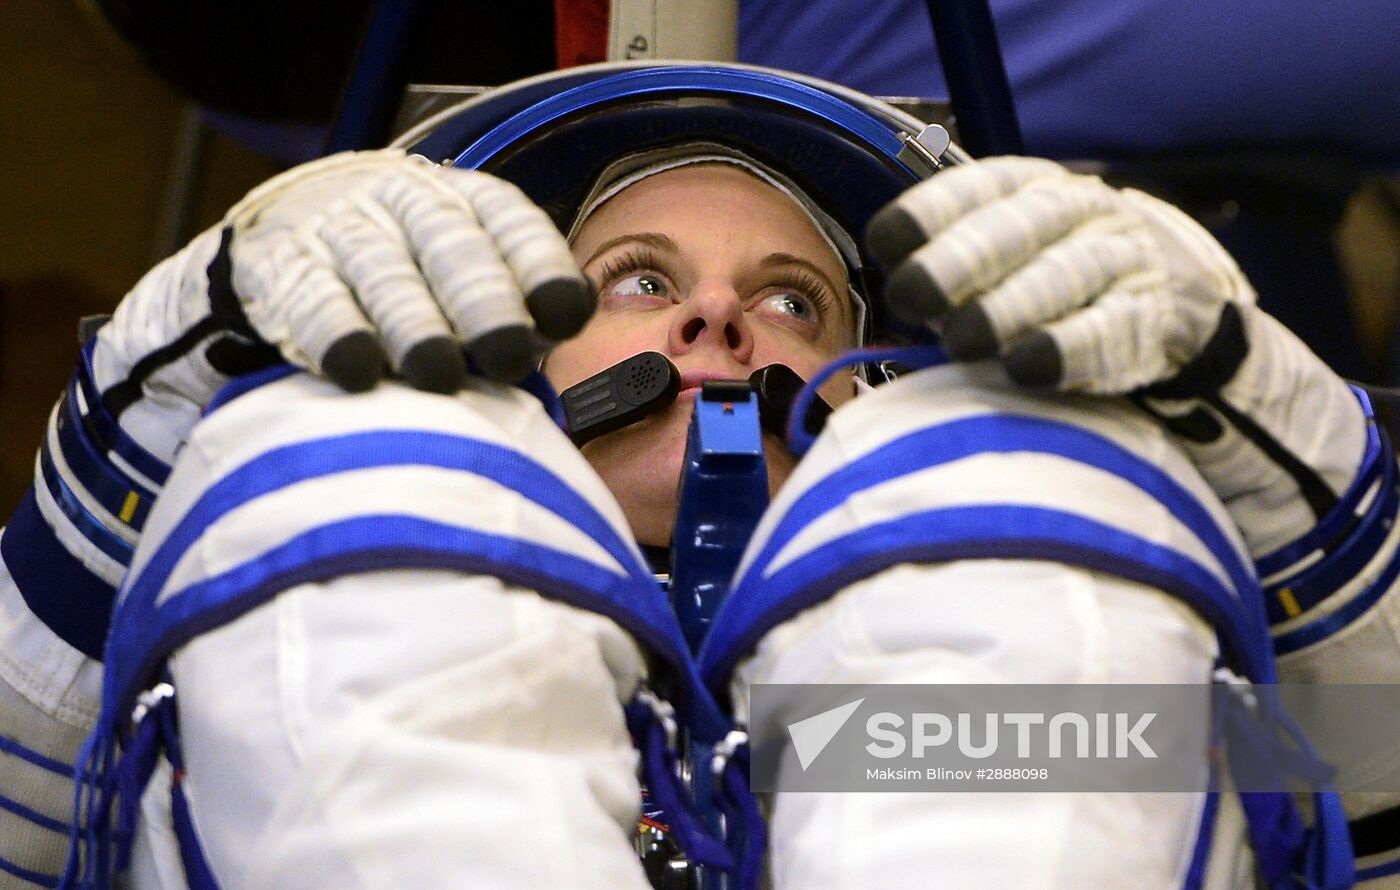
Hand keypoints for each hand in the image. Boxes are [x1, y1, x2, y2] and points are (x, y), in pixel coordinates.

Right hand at [93, 148, 593, 463]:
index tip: (566, 315)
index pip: (509, 221)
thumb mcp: (465, 267)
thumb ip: (520, 297)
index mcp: (464, 199)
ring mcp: (339, 228)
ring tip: (440, 374)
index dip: (540, 266)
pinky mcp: (281, 265)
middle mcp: (404, 201)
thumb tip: (578, 318)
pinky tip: (358, 371)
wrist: (288, 231)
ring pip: (382, 272)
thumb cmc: (409, 271)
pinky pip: (312, 298)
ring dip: (414, 325)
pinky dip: (336, 335)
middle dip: (483, 302)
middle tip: (509, 354)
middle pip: (450, 246)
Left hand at [864, 156, 1366, 558]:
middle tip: (913, 295)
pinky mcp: (1157, 313)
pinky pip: (1113, 327)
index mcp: (1030, 189)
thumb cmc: (1057, 282)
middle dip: (959, 260)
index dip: (930, 213)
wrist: (1178, 302)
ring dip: (1010, 308)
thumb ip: (952, 271)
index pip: (977, 187)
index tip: (887, 241)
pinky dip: (1069, 348)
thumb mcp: (1009, 256)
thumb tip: (889, 301)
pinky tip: (1030, 367)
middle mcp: (1079, 210)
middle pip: (1018, 227)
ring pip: (1064, 275)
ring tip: (964, 341)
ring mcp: (1123, 257)